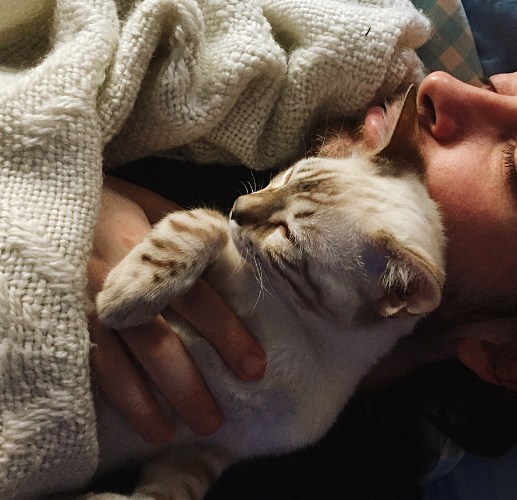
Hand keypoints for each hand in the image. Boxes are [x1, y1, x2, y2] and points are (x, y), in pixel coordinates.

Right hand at [88, 176, 266, 442]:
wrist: (47, 202)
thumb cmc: (112, 206)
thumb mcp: (154, 207)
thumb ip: (191, 236)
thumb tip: (242, 268)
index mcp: (148, 247)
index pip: (196, 295)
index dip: (226, 332)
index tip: (254, 367)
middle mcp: (116, 278)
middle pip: (156, 339)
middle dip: (187, 384)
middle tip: (215, 419)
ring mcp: (84, 302)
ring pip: (120, 360)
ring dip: (149, 402)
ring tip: (173, 432)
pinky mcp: (64, 318)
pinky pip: (91, 364)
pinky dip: (115, 395)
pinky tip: (138, 419)